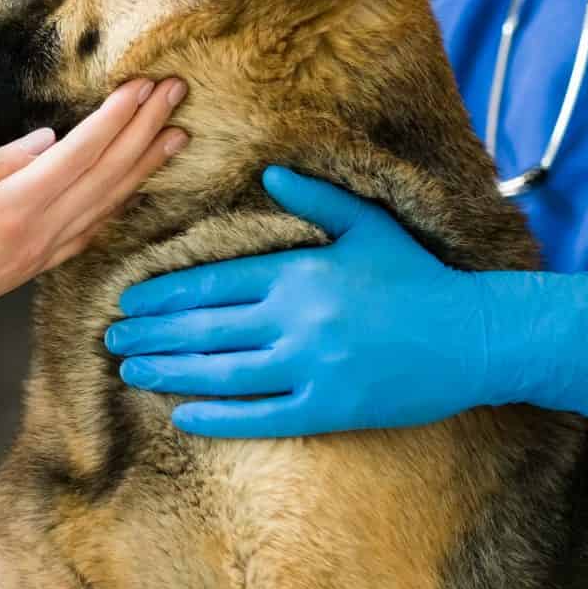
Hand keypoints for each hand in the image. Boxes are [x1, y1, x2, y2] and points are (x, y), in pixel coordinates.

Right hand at [0, 78, 188, 361]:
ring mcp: (42, 254)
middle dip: (145, 130)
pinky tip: (135, 186)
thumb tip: (46, 140)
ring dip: (145, 165)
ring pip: (108, 203)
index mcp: (11, 208)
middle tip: (176, 93)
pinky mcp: (37, 266)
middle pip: (107, 175)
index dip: (115, 118)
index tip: (142, 85)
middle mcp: (38, 233)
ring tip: (176, 134)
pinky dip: (121, 202)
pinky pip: (92, 229)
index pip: (79, 154)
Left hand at [102, 166, 587, 437]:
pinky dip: (217, 417)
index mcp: (302, 273)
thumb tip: (268, 171)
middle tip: (110, 339)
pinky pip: (260, 416)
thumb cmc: (420, 278)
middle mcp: (299, 320)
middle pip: (207, 328)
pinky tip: (180, 415)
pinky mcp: (330, 408)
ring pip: (222, 372)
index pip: (214, 283)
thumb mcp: (368, 227)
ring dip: (170, 371)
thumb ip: (315, 198)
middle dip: (153, 334)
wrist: (477, 336)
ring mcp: (313, 367)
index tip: (128, 301)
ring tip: (130, 370)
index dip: (165, 294)